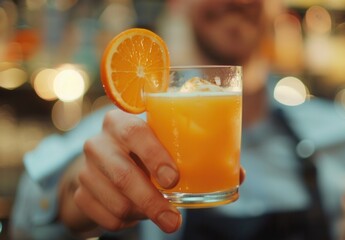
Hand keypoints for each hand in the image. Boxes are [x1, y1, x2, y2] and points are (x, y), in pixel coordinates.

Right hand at [71, 109, 181, 232]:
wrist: (106, 166)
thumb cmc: (143, 151)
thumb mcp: (156, 141)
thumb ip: (177, 146)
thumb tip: (219, 165)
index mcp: (119, 122)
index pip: (134, 133)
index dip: (154, 157)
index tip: (173, 180)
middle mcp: (97, 143)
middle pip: (123, 176)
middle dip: (152, 202)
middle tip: (173, 220)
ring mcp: (85, 170)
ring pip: (118, 203)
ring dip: (144, 214)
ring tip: (159, 211)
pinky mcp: (81, 194)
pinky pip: (109, 218)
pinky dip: (130, 222)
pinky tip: (138, 212)